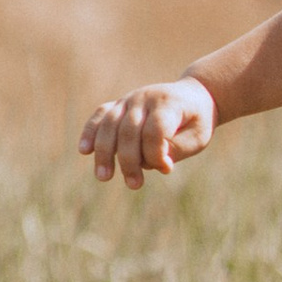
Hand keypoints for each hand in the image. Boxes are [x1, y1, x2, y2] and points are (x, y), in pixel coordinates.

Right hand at [78, 76, 216, 188]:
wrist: (193, 96)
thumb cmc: (196, 121)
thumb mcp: (197, 137)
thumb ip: (177, 149)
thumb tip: (157, 164)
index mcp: (168, 103)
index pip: (155, 129)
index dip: (156, 153)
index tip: (166, 168)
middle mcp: (145, 97)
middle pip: (129, 130)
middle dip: (129, 160)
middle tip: (134, 185)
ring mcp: (129, 99)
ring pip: (110, 124)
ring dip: (105, 152)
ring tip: (104, 177)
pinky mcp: (119, 104)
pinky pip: (100, 115)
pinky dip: (90, 132)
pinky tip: (84, 150)